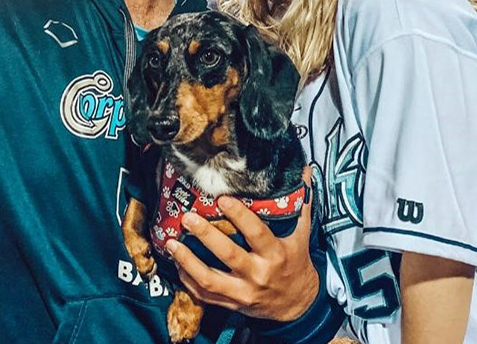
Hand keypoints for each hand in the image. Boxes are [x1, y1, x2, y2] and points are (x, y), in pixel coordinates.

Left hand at [165, 168, 318, 320]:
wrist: (297, 305)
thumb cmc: (296, 263)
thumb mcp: (301, 235)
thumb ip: (300, 204)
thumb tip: (304, 171)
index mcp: (276, 254)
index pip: (256, 233)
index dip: (239, 216)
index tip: (222, 199)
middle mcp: (259, 274)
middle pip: (228, 255)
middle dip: (205, 235)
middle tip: (188, 218)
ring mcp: (243, 292)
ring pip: (210, 279)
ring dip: (187, 261)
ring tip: (171, 243)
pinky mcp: (232, 304)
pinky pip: (205, 295)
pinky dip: (188, 280)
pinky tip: (177, 264)